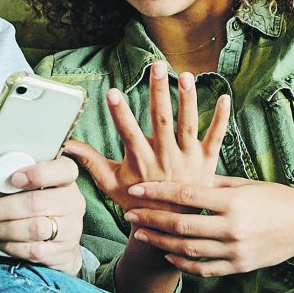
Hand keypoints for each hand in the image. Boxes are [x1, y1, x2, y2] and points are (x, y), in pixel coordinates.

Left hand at [0, 154, 86, 274]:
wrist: (60, 244)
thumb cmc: (36, 209)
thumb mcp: (25, 191)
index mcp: (66, 179)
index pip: (63, 169)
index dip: (38, 173)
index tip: (13, 179)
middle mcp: (72, 202)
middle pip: (36, 203)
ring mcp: (70, 229)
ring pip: (33, 228)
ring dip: (0, 229)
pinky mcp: (61, 252)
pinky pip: (31, 249)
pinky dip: (8, 245)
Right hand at [65, 61, 228, 203]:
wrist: (170, 226)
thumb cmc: (137, 202)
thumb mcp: (110, 183)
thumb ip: (90, 161)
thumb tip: (67, 145)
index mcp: (141, 161)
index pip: (128, 133)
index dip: (119, 113)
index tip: (111, 92)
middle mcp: (166, 158)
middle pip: (161, 120)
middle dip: (159, 92)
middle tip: (157, 66)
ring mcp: (188, 159)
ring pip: (188, 125)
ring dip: (188, 99)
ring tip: (186, 75)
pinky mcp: (207, 162)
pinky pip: (216, 138)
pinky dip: (221, 119)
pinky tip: (225, 97)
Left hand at [122, 175, 293, 277]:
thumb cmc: (276, 198)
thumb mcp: (246, 185)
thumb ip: (215, 184)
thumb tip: (185, 179)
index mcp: (233, 202)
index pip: (185, 196)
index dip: (157, 193)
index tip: (136, 190)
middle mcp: (232, 228)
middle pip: (180, 225)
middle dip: (150, 220)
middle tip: (129, 216)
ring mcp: (235, 250)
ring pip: (187, 250)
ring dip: (160, 243)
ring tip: (141, 236)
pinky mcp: (240, 267)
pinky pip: (204, 269)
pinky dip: (183, 263)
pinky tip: (169, 256)